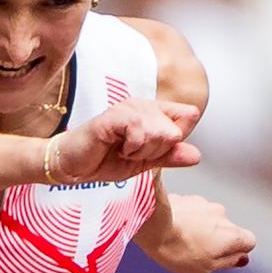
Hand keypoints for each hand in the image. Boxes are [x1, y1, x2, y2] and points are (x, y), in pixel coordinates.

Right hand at [52, 99, 200, 184]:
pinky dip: (132, 146)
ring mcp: (128, 108)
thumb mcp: (144, 162)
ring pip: (159, 130)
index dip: (175, 141)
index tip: (151, 151)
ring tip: (125, 151)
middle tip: (132, 153)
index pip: (188, 116)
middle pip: (175, 129)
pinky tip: (118, 148)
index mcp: (154, 112)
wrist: (75, 167)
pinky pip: (138, 129)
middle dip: (156, 150)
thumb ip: (169, 157)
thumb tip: (197, 156)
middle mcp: (144, 105)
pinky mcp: (113, 116)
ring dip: (143, 150)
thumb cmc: (104, 160)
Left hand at [141, 191, 255, 272]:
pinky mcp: (188, 198)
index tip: (222, 257)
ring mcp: (205, 204)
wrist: (154, 226)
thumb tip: (242, 258)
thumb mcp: (206, 267)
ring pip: (209, 219)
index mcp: (232, 234)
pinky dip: (187, 220)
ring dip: (200, 229)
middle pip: (227, 229)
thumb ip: (227, 261)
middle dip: (216, 240)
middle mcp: (223, 215)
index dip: (238, 251)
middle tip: (195, 252)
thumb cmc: (180, 251)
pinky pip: (193, 212)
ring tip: (180, 240)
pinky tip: (172, 229)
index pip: (249, 241)